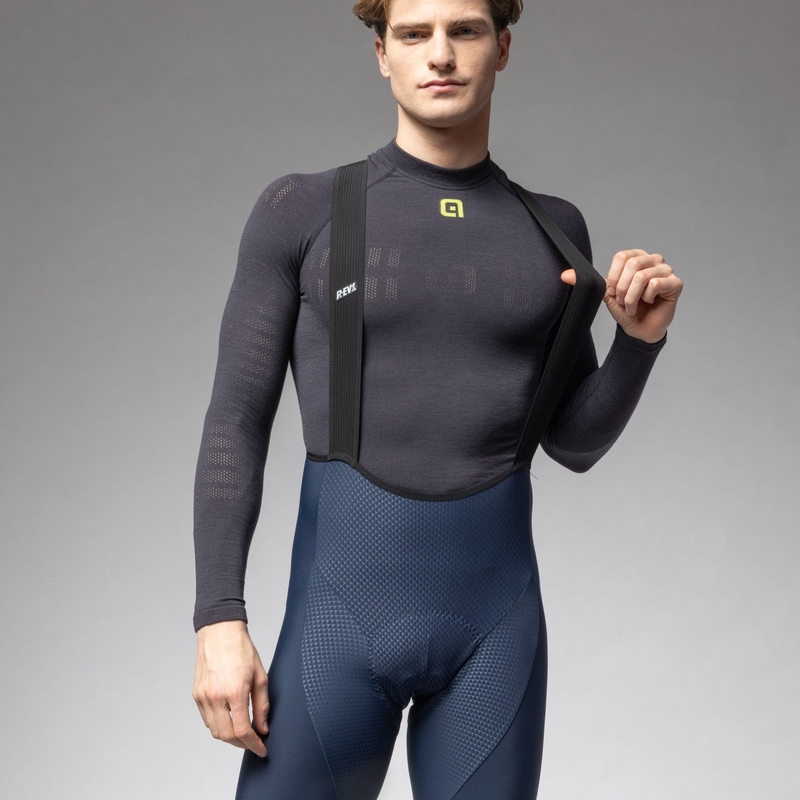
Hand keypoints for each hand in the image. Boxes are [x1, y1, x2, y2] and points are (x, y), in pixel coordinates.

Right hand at [193, 620, 269, 756]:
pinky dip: (218, 726)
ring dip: (229, 737)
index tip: (262, 749)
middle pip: (226, 736)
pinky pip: (207, 719)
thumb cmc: (242, 650)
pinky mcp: (196, 694)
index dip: (254, 744)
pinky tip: (229, 721)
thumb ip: (262, 705)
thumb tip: (263, 728)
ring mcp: (203, 697)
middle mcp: (215, 697)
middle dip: (242, 744)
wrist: (219, 631)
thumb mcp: (260, 675)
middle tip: (254, 742)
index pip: (242, 731)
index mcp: (234, 692)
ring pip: (214, 731)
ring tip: (243, 733)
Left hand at [561, 249, 682, 342]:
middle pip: (633, 264)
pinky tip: (648, 303)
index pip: (621, 256)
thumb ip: (587, 282)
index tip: (612, 292)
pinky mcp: (675, 283)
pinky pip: (655, 285)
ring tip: (632, 306)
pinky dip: (646, 298)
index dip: (614, 277)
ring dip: (632, 296)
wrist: (639, 329)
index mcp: (637, 257)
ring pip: (642, 276)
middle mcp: (653, 259)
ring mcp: (666, 270)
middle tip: (622, 301)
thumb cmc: (625, 309)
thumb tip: (565, 275)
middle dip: (622, 288)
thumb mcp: (605, 293)